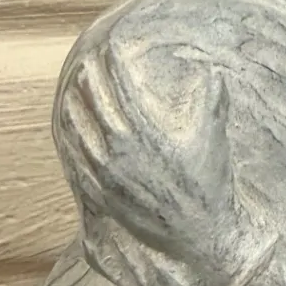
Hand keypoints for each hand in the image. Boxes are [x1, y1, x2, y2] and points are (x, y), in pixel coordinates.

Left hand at [57, 40, 254, 285]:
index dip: (113, 64)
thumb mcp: (214, 140)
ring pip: (77, 130)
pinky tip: (71, 130)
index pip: (120, 87)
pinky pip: (77, 160)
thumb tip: (211, 71)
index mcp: (145, 133)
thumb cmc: (210, 187)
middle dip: (89, 79)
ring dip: (74, 105)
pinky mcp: (101, 193)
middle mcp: (119, 152)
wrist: (200, 238)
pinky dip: (71, 139)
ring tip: (73, 90)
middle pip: (93, 103)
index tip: (110, 48)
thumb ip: (212, 101)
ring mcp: (105, 174)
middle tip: (87, 62)